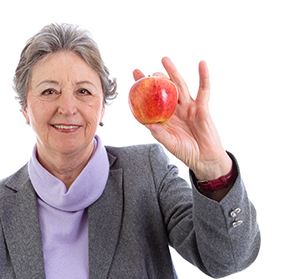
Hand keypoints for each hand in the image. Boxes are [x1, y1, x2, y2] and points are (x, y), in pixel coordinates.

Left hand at [133, 57, 231, 180]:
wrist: (205, 158)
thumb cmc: (185, 151)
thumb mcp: (170, 143)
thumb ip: (160, 134)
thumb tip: (149, 125)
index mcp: (165, 118)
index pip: (151, 101)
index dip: (142, 91)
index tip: (133, 80)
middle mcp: (175, 109)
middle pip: (164, 90)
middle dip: (154, 79)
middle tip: (145, 72)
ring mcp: (189, 106)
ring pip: (180, 86)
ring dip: (173, 72)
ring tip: (164, 59)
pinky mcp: (202, 107)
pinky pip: (203, 90)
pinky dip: (204, 76)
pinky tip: (201, 63)